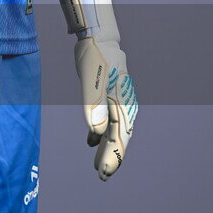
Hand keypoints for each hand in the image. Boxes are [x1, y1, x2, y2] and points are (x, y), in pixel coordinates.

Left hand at [58, 0, 137, 179]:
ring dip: (106, 147)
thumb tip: (95, 134)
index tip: (103, 174)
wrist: (98, 36)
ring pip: (113, 130)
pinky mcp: (109, 96)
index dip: (111, 157)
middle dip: (111, 157)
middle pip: (118, 137)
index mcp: (121, 105)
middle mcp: (123, 105)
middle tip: (102, 176)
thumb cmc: (94, 57)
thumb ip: (93, 108)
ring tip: (98, 165)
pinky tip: (90, 141)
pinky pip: (107, 120)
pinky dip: (99, 132)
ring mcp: (117, 101)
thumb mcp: (90, 82)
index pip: (118, 138)